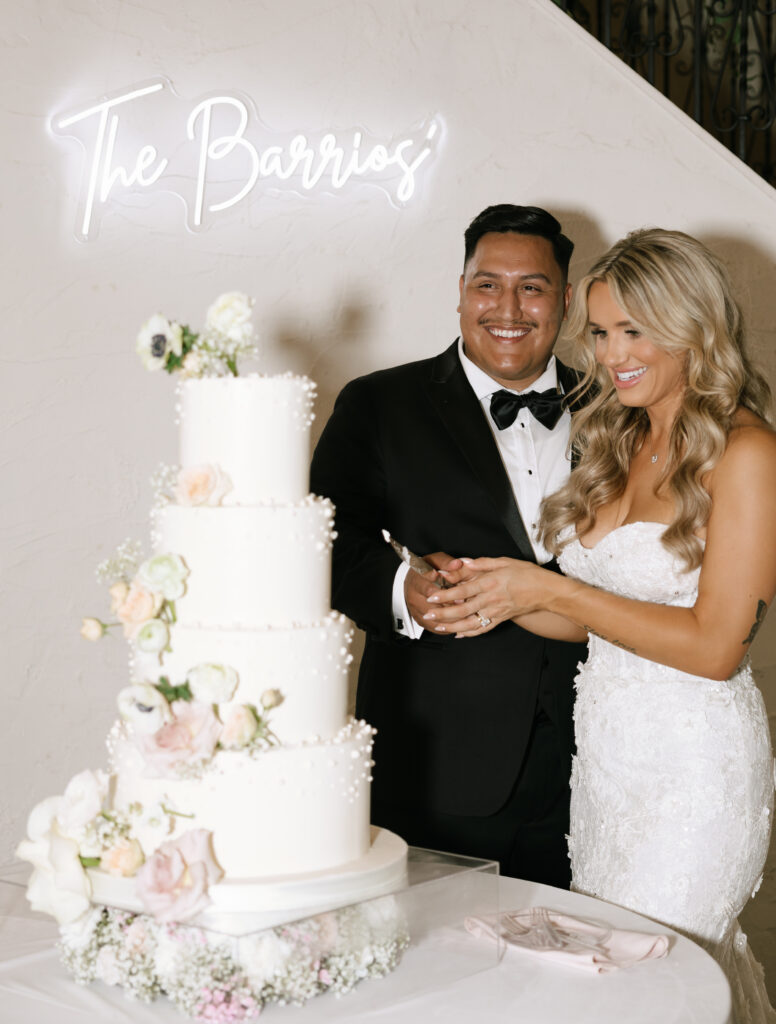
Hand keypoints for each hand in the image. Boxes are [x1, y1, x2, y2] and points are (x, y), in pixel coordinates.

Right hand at [404, 551, 465, 629]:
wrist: (414, 581)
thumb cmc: (427, 569)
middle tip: (463, 602)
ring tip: (465, 613)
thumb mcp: (436, 561)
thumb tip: (458, 563)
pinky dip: (447, 626)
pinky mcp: (420, 620)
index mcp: (415, 580)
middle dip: (449, 604)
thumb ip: (447, 563)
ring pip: (434, 618)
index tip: (455, 588)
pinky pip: (434, 627)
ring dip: (450, 617)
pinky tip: (459, 622)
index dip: (442, 589)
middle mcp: (413, 597)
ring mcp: (416, 610)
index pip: (427, 587)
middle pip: (432, 605)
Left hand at [421, 557, 550, 636]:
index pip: (463, 591)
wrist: (547, 591)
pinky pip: (483, 629)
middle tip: (428, 614)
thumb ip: (482, 563)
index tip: (432, 597)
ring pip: (470, 622)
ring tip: (439, 626)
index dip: (445, 595)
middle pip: (462, 609)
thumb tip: (464, 562)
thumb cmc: (528, 574)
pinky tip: (458, 634)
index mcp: (490, 583)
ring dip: (452, 626)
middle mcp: (491, 599)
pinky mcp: (501, 619)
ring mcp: (496, 612)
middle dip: (443, 613)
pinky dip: (469, 633)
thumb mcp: (505, 561)